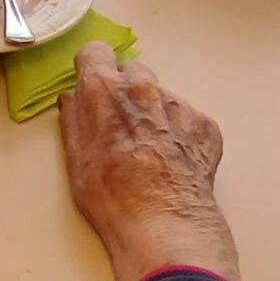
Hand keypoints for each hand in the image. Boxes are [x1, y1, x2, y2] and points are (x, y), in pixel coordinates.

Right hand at [59, 45, 240, 280]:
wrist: (167, 229)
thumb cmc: (112, 197)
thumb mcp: (76, 160)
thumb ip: (74, 120)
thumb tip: (73, 100)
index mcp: (105, 89)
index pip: (95, 51)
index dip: (92, 70)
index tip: (93, 90)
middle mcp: (144, 87)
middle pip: (132, 70)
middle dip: (125, 90)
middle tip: (122, 125)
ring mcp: (179, 105)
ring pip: (161, 95)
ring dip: (154, 111)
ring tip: (152, 150)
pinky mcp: (206, 126)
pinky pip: (187, 118)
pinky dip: (179, 132)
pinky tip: (174, 161)